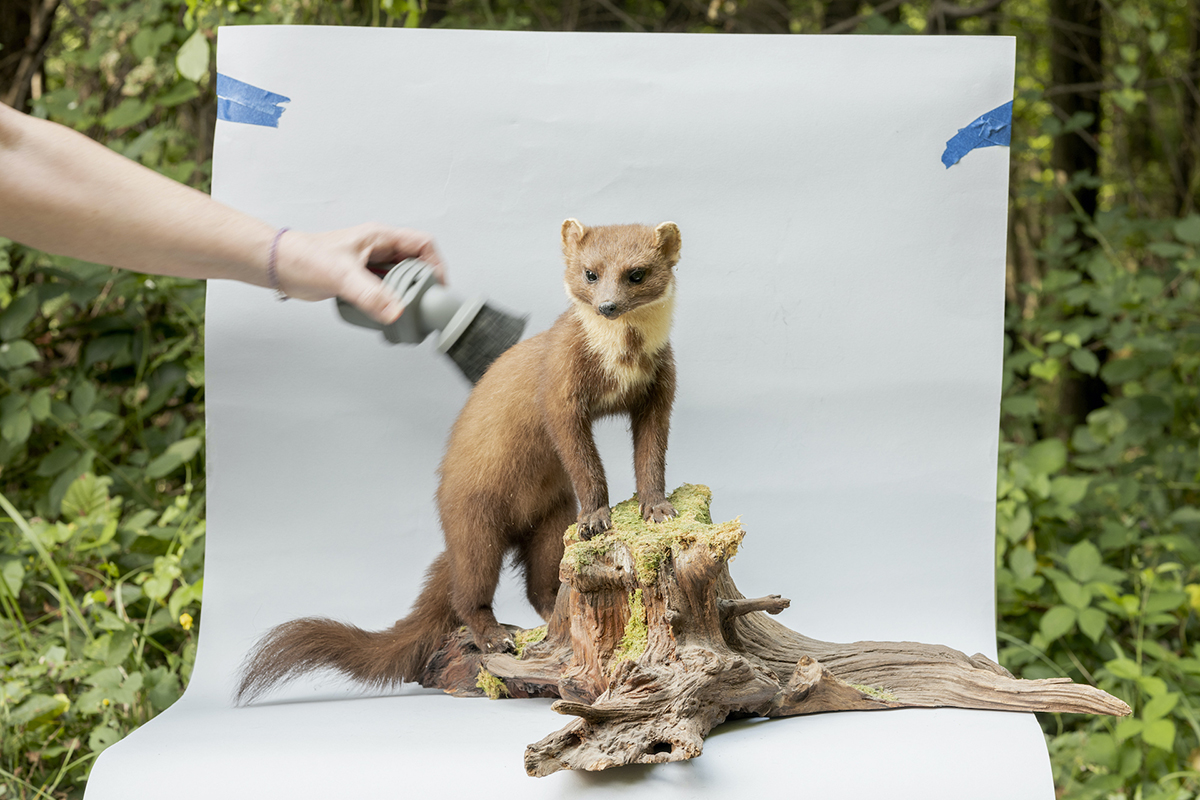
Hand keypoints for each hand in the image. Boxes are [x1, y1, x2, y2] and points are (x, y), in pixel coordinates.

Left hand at [273, 223, 443, 324]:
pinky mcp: (361, 280)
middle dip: (421, 286)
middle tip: (420, 305)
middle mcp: (378, 249)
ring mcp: (370, 265)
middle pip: (415, 265)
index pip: (422, 245)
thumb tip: (395, 312)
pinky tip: (384, 314)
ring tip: (404, 312)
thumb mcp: (342, 276)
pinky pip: (385, 291)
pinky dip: (389, 303)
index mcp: (379, 237)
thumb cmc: (304, 257)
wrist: (280, 267)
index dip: (436, 265)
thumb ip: (370, 295)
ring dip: (404, 296)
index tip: (437, 287)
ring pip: (401, 280)